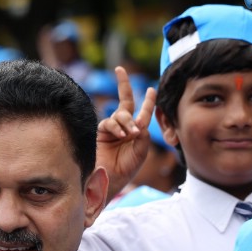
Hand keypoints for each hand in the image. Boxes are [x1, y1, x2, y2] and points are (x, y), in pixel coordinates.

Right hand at [95, 66, 156, 201]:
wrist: (107, 180)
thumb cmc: (125, 170)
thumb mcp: (140, 152)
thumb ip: (143, 135)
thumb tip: (140, 120)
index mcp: (137, 134)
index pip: (143, 113)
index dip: (148, 101)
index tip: (151, 89)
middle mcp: (124, 129)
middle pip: (125, 102)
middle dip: (123, 85)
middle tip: (120, 70)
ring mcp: (111, 130)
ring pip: (120, 114)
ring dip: (126, 121)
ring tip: (130, 133)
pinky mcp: (100, 133)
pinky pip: (109, 122)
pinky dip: (116, 126)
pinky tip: (120, 134)